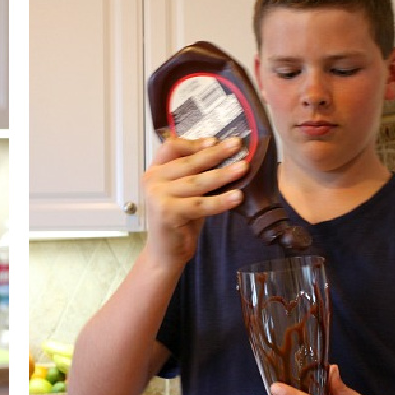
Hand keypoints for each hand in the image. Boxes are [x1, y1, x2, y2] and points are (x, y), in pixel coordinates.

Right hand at [142, 136, 244, 272]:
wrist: (165, 254)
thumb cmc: (179, 221)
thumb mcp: (185, 193)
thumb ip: (195, 175)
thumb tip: (225, 156)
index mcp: (155, 171)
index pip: (170, 148)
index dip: (193, 143)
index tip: (215, 141)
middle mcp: (153, 180)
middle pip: (188, 162)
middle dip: (215, 153)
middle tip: (237, 145)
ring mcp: (158, 196)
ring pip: (196, 182)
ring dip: (222, 174)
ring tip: (242, 168)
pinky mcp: (168, 213)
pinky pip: (200, 204)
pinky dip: (220, 201)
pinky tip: (237, 196)